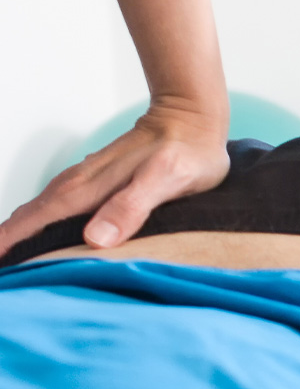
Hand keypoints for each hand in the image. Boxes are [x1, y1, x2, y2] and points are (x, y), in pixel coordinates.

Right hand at [0, 101, 230, 258]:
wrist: (190, 118)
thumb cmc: (184, 151)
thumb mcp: (165, 181)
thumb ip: (130, 207)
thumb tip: (95, 239)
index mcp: (87, 190)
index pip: (34, 221)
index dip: (11, 244)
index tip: (0, 266)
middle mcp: (77, 184)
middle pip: (28, 218)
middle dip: (8, 243)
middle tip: (2, 271)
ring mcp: (84, 181)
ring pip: (39, 211)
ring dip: (20, 233)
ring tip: (11, 259)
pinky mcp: (95, 181)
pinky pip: (56, 206)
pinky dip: (39, 223)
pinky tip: (43, 236)